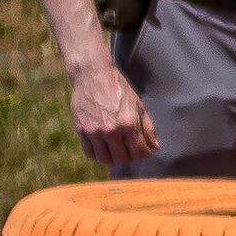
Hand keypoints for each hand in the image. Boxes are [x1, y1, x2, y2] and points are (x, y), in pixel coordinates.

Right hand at [65, 54, 158, 168]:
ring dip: (113, 159)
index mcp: (129, 123)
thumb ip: (147, 127)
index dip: (145, 154)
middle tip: (131, 151)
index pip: (140, 152)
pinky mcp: (81, 131)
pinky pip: (90, 153)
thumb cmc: (119, 89)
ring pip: (105, 160)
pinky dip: (98, 155)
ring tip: (117, 152)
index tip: (144, 150)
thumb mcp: (138, 105)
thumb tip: (154, 147)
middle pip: (123, 160)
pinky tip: (104, 149)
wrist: (93, 75)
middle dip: (130, 158)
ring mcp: (94, 132)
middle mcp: (111, 130)